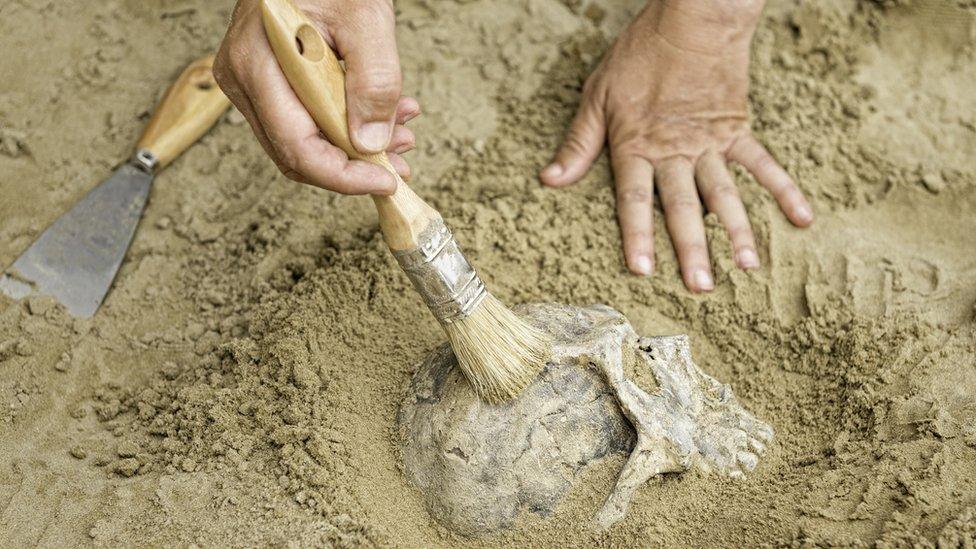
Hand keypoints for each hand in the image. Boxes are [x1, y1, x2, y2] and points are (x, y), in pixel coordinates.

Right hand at [215, 0, 418, 193]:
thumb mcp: (367, 18)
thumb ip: (374, 81)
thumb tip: (371, 144)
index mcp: (258, 63)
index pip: (297, 147)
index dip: (344, 177)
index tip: (387, 180)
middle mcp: (242, 78)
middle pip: (297, 154)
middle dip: (354, 166)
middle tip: (401, 158)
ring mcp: (248, 81)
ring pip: (301, 141)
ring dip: (354, 146)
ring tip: (401, 129)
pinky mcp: (264, 81)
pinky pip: (302, 120)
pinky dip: (344, 125)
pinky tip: (380, 114)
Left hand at [541, 0, 812, 291]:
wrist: (692, 18)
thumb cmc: (639, 56)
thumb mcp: (597, 95)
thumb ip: (579, 143)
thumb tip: (550, 179)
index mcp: (637, 146)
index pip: (635, 199)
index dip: (637, 235)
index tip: (644, 271)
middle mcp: (675, 151)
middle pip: (684, 206)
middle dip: (692, 249)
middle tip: (702, 288)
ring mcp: (710, 143)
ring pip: (725, 194)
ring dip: (737, 231)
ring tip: (747, 267)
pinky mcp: (737, 129)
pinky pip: (763, 164)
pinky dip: (784, 190)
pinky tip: (802, 218)